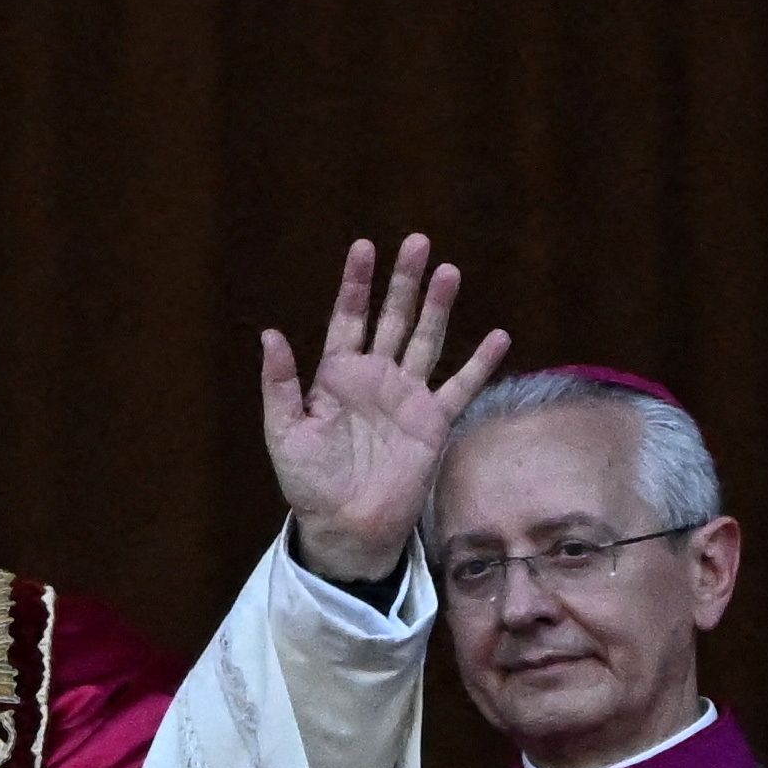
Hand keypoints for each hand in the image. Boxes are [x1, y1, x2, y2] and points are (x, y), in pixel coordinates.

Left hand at [259, 235, 510, 587]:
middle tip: (417, 242)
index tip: (364, 246)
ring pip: (426, 340)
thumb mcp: (284, 431)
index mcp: (336, 374)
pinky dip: (479, 362)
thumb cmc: (309, 481)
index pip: (348, 316)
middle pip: (393, 317)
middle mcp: (375, 376)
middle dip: (404, 281)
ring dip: (438, 307)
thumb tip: (269, 333)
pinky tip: (497, 336)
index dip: (356, 282)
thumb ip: (280, 383)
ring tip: (449, 272)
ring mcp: (407, 396)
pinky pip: (460, 386)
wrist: (345, 526)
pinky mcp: (433, 422)